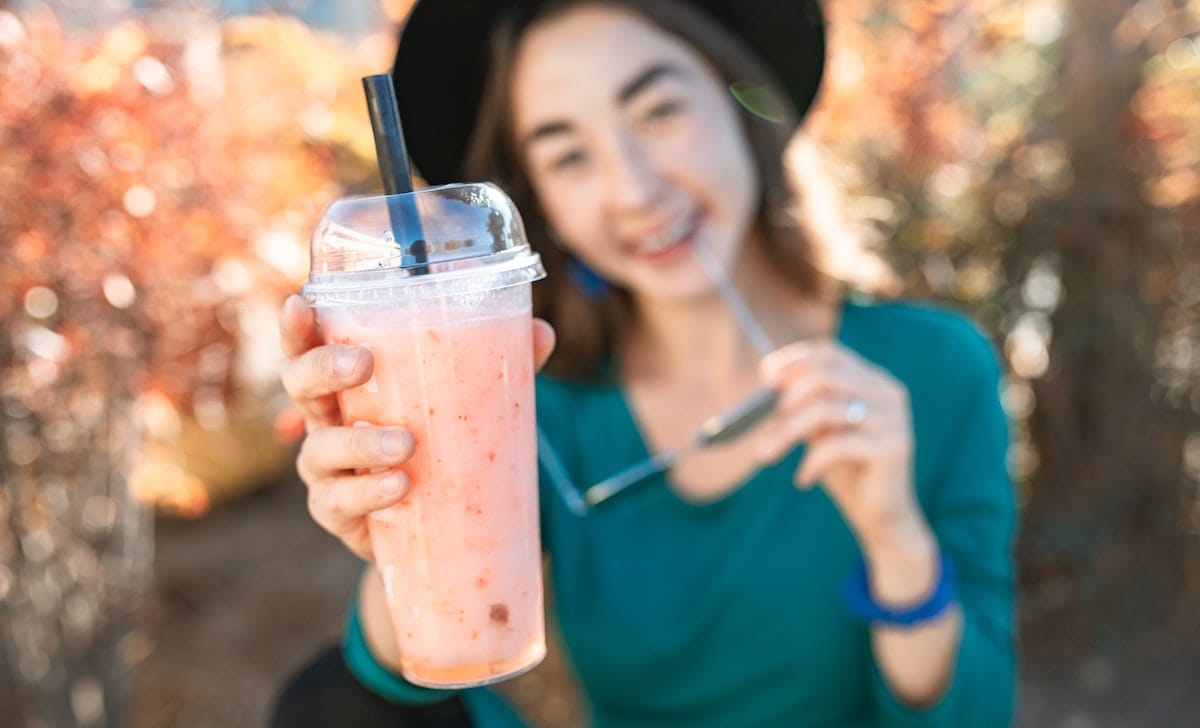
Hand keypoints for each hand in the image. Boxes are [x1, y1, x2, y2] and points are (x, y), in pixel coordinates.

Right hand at [277, 294, 556, 560]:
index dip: (296, 326)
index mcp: (348, 381)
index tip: (301, 303)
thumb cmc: (442, 442)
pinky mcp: (339, 514)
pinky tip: (399, 487)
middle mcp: (327, 419)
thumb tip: (542, 332)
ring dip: (359, 443)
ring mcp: (328, 469)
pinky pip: (338, 502)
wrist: (439, 525)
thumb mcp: (470, 400)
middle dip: (323, 370)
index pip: (310, 345)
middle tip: (362, 363)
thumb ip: (503, 364)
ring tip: (405, 443)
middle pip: (299, 386)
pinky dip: (366, 494)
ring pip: (319, 450)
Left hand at [755, 339, 926, 551]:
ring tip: (766, 455)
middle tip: (760, 424)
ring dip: (787, 432)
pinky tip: (803, 480)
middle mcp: (888, 391)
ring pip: (826, 409)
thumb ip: (801, 406)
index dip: (792, 362)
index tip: (765, 383)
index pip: (828, 353)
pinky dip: (812, 462)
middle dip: (785, 399)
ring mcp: (894, 417)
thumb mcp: (818, 431)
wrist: (881, 516)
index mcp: (872, 380)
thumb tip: (764, 390)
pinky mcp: (894, 446)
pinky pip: (838, 445)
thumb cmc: (845, 470)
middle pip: (823, 376)